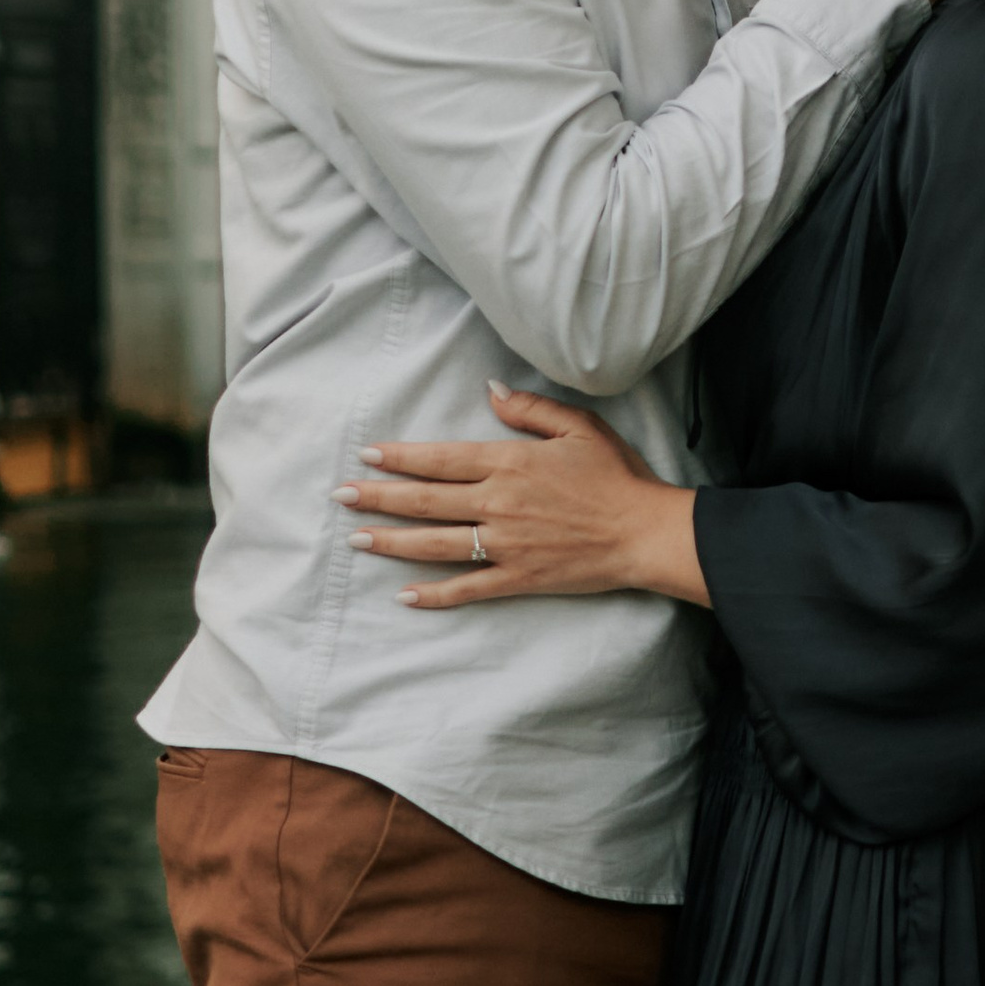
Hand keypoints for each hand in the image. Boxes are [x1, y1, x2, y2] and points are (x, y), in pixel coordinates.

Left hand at [336, 383, 707, 608]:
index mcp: (509, 463)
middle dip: (378, 498)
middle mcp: (498, 504)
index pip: (440, 459)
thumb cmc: (615, 476)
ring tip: (358, 539)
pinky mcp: (518, 578)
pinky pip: (467, 588)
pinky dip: (434, 594)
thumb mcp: (578, 427)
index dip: (400, 457)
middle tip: (341, 496)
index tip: (367, 455)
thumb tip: (490, 390)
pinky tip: (405, 594)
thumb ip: (530, 409)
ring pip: (435, 544)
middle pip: (425, 501)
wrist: (643, 532)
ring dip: (392, 542)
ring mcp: (505, 545)